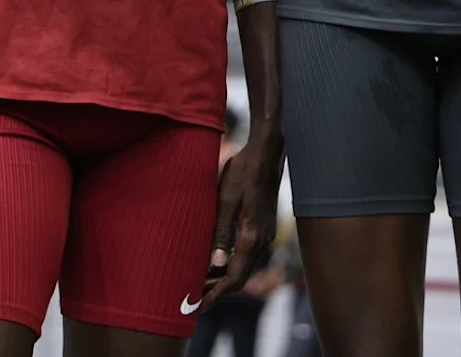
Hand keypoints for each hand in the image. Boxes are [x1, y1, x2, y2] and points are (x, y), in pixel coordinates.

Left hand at [195, 129, 283, 311]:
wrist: (266, 153)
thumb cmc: (243, 172)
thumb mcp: (225, 200)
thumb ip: (221, 233)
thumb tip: (215, 265)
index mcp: (251, 237)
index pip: (234, 278)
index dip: (216, 295)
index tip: (199, 307)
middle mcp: (261, 240)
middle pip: (240, 277)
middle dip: (218, 291)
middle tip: (195, 301)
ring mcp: (265, 234)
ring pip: (244, 266)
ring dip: (224, 277)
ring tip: (200, 283)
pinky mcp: (262, 226)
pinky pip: (247, 254)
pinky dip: (231, 263)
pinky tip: (216, 260)